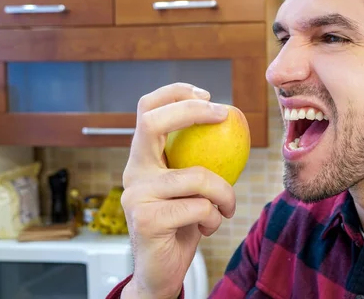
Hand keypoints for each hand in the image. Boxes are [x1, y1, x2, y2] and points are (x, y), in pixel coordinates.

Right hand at [120, 83, 235, 298]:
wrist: (162, 270)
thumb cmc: (183, 223)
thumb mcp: (191, 186)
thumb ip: (199, 158)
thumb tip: (231, 120)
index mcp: (142, 159)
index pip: (147, 110)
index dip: (175, 93)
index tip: (208, 95)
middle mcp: (133, 172)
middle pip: (154, 123)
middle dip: (193, 110)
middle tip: (224, 115)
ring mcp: (136, 195)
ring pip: (197, 176)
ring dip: (225, 193)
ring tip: (226, 207)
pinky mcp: (146, 220)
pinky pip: (200, 207)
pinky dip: (214, 217)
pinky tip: (207, 227)